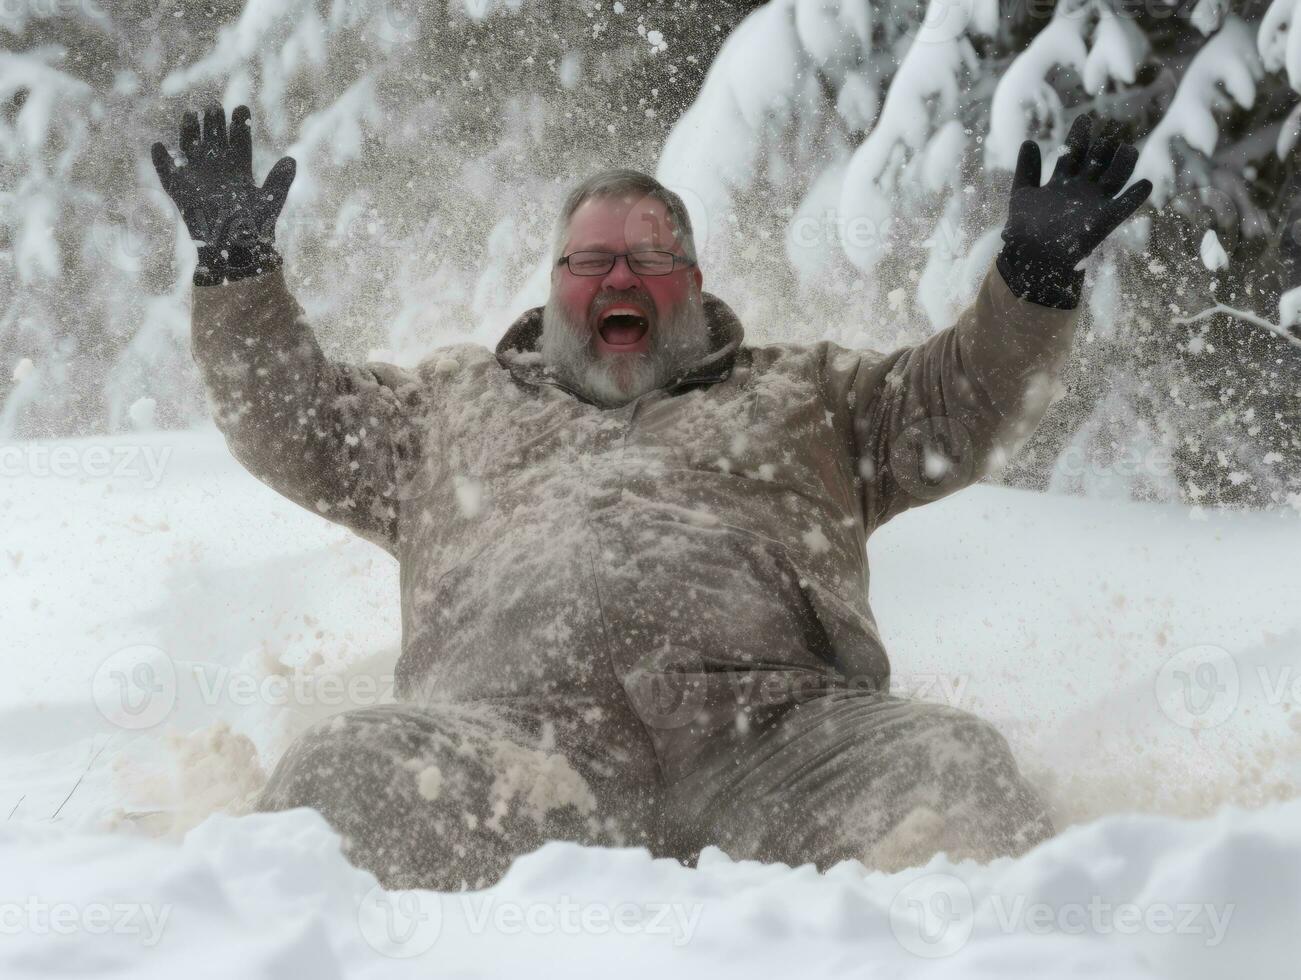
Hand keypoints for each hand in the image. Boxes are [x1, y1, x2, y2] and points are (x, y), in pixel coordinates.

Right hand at [152, 103, 295, 285]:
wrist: (237, 250)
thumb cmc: (255, 228)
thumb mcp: (269, 202)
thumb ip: (279, 181)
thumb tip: (292, 160)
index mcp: (239, 171)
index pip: (239, 142)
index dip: (240, 126)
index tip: (242, 108)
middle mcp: (217, 170)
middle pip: (215, 140)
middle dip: (214, 123)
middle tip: (214, 106)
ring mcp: (198, 179)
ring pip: (191, 149)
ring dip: (189, 133)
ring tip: (191, 115)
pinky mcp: (181, 192)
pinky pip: (168, 175)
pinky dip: (161, 163)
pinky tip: (158, 147)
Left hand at [998, 114, 1151, 308]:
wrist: (1029, 257)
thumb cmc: (1023, 229)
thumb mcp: (1021, 195)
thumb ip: (1026, 169)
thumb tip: (1029, 142)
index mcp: (1063, 182)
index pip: (1074, 153)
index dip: (1079, 136)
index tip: (1085, 118)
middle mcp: (1081, 190)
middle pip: (1097, 161)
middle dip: (1104, 145)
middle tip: (1112, 128)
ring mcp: (1094, 204)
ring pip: (1114, 178)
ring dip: (1124, 164)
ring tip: (1129, 149)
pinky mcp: (1104, 221)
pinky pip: (1124, 207)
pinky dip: (1135, 197)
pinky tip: (1145, 184)